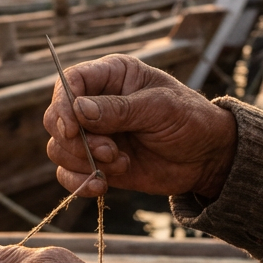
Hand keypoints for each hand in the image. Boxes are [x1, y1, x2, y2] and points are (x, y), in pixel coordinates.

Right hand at [43, 54, 237, 197]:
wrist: (206, 158)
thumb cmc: (189, 119)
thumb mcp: (159, 108)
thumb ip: (119, 109)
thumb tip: (78, 109)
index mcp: (111, 76)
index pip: (69, 82)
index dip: (63, 105)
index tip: (71, 130)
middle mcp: (95, 103)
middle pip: (56, 118)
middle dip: (76, 141)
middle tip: (109, 151)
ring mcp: (94, 135)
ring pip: (59, 148)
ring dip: (84, 162)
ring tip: (120, 164)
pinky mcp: (96, 163)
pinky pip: (68, 174)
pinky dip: (78, 183)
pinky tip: (101, 186)